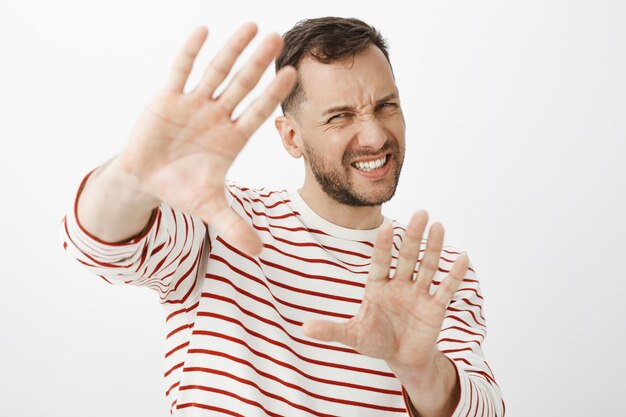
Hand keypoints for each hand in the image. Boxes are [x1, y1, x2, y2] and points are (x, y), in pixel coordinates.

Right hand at [114, 24, 295, 254]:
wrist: (147, 179)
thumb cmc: (182, 188)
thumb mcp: (209, 207)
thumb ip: (234, 226)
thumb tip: (259, 254)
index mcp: (231, 139)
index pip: (257, 112)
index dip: (273, 96)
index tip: (293, 76)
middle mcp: (217, 116)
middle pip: (242, 85)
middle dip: (258, 63)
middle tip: (279, 38)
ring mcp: (193, 105)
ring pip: (216, 73)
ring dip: (232, 50)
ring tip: (252, 26)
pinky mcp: (167, 99)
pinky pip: (180, 72)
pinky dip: (190, 53)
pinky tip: (203, 31)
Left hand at [302, 210, 468, 374]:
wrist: (401, 358)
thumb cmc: (375, 341)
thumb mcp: (352, 336)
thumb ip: (331, 330)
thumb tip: (303, 328)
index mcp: (377, 286)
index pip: (379, 261)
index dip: (382, 245)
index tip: (386, 225)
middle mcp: (399, 284)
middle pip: (407, 257)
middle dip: (413, 236)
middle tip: (421, 213)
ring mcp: (418, 294)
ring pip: (427, 266)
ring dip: (433, 248)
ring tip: (438, 226)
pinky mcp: (435, 307)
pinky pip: (446, 288)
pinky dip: (454, 275)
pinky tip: (462, 257)